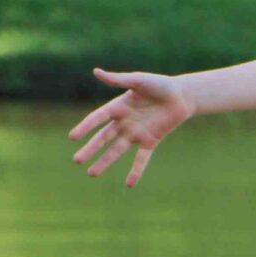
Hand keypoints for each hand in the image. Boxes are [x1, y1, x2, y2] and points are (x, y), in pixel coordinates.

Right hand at [69, 69, 193, 187]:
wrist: (182, 95)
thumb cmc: (160, 84)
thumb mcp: (138, 80)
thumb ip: (118, 79)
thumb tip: (95, 72)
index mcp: (118, 107)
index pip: (97, 118)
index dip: (85, 127)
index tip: (72, 137)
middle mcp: (124, 122)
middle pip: (103, 138)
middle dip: (90, 150)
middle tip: (77, 160)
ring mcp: (136, 133)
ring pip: (117, 151)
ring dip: (105, 162)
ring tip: (92, 174)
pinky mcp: (151, 141)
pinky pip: (142, 158)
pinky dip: (136, 170)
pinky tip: (130, 184)